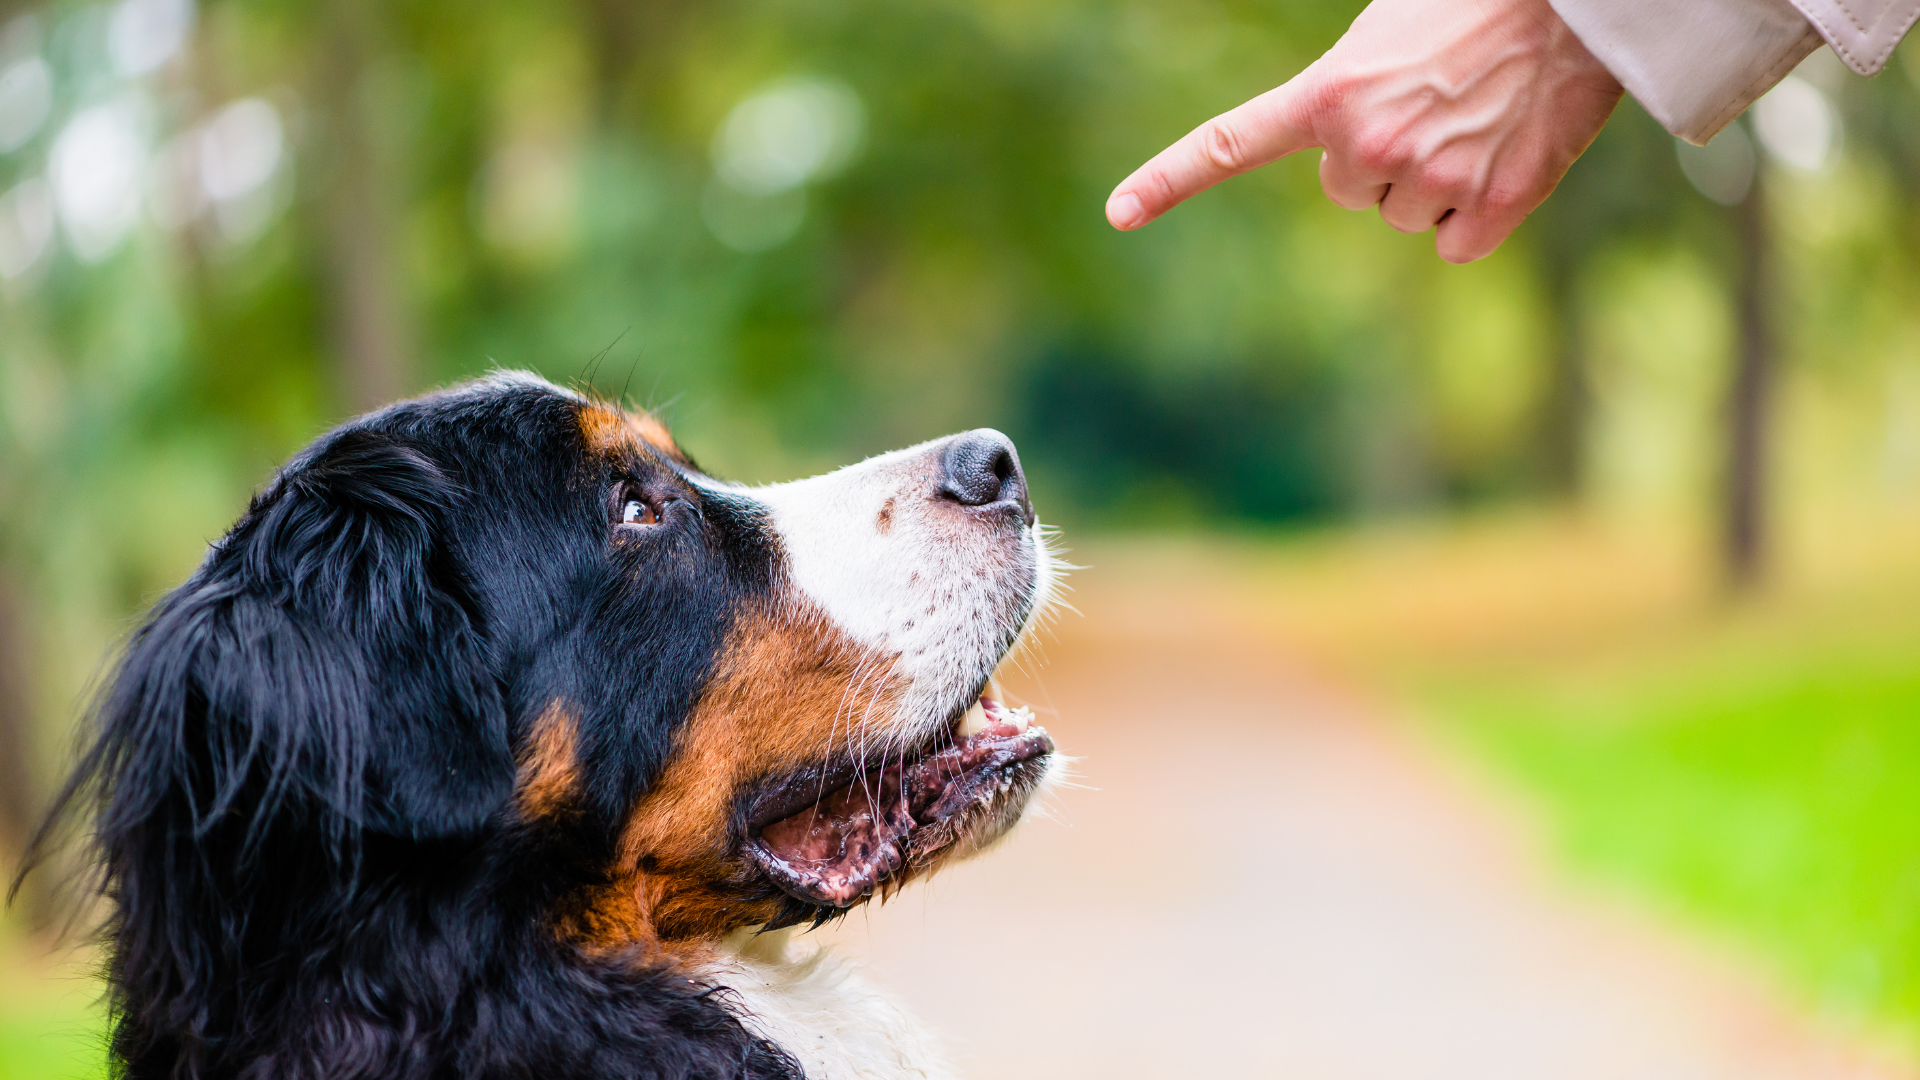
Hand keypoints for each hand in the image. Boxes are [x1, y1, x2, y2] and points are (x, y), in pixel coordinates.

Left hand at [1104, 0, 1622, 262]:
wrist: (1581, 3)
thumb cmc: (1480, 4)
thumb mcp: (1386, 36)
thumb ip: (1347, 94)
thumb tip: (1349, 149)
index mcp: (1332, 93)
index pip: (1233, 142)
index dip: (1169, 180)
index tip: (1118, 213)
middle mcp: (1368, 145)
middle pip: (1350, 190)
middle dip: (1382, 158)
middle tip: (1435, 102)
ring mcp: (1430, 181)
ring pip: (1405, 218)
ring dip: (1434, 184)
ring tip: (1477, 119)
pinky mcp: (1492, 209)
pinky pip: (1457, 245)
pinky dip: (1479, 216)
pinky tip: (1503, 159)